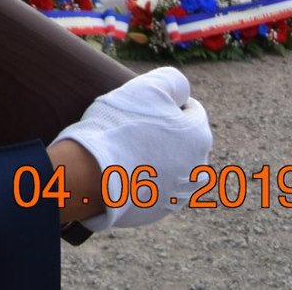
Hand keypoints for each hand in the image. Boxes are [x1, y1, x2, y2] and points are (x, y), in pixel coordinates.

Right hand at [53, 67, 213, 230]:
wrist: (92, 173)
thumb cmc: (120, 126)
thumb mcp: (149, 86)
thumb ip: (174, 81)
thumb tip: (182, 94)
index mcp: (200, 137)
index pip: (189, 110)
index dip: (164, 103)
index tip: (142, 107)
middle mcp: (198, 170)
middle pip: (184, 141)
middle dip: (165, 133)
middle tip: (133, 128)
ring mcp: (179, 194)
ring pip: (172, 167)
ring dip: (157, 158)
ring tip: (127, 151)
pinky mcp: (158, 211)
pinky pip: (154, 188)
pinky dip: (143, 179)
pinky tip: (122, 171)